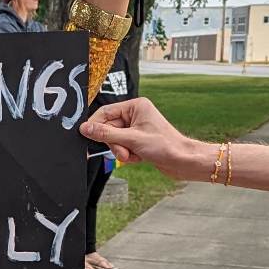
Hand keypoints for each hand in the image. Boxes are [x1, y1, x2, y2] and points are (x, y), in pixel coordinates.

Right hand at [83, 96, 207, 178]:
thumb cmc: (165, 145)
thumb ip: (106, 134)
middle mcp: (135, 115)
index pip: (106, 112)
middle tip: (123, 151)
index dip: (96, 125)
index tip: (86, 135)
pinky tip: (138, 157)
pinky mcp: (138, 141)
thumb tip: (86, 128)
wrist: (183, 161)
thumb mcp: (132, 139)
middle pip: (109, 128)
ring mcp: (136, 128)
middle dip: (114, 143)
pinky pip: (122, 147)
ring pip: (115, 140)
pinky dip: (127, 154)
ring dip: (121, 150)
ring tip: (133, 155)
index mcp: (136, 106)